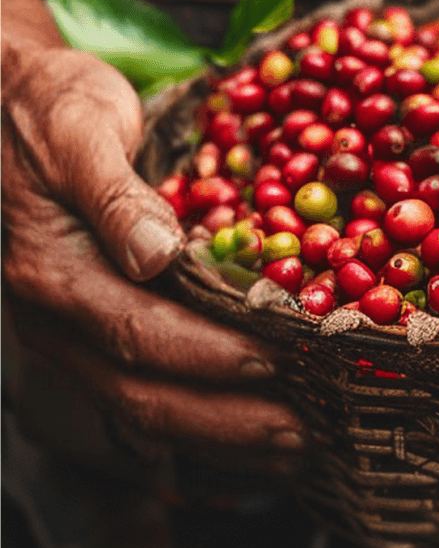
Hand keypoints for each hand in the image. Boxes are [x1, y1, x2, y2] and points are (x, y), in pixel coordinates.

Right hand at [2, 44, 305, 464]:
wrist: (8, 101)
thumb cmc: (51, 106)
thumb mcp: (81, 129)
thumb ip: (114, 194)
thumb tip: (156, 254)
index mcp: (53, 270)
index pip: (137, 331)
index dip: (207, 354)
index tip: (274, 363)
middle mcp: (55, 314)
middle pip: (140, 391)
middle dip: (224, 419)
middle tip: (300, 434)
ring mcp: (69, 327)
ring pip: (140, 403)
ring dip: (216, 432)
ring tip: (288, 445)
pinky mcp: (89, 323)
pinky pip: (139, 385)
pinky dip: (195, 413)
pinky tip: (242, 422)